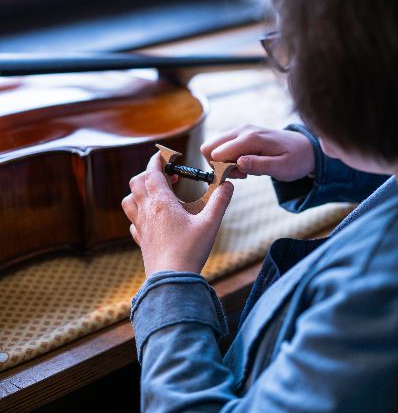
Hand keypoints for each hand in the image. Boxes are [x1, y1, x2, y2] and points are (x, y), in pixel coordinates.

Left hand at [121, 152, 233, 276]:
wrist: (171, 282)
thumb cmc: (190, 251)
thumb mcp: (210, 224)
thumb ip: (220, 201)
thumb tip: (228, 184)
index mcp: (161, 202)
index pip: (152, 172)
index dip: (158, 160)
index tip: (166, 155)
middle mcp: (147, 211)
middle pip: (137, 182)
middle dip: (150, 173)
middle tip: (169, 176)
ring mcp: (141, 226)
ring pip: (129, 200)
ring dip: (140, 191)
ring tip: (158, 194)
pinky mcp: (140, 240)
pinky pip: (132, 221)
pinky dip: (139, 213)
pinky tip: (152, 219)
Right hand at [201, 125, 314, 181]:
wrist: (305, 148)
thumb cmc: (296, 159)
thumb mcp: (282, 168)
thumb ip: (260, 166)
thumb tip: (238, 163)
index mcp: (251, 138)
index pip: (217, 153)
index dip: (224, 170)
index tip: (242, 176)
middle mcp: (242, 130)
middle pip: (208, 147)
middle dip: (218, 166)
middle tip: (240, 174)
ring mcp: (240, 130)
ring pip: (213, 147)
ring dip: (223, 163)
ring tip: (245, 170)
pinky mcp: (240, 134)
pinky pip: (222, 147)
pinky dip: (228, 159)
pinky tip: (246, 164)